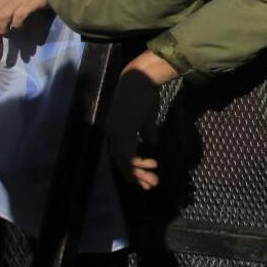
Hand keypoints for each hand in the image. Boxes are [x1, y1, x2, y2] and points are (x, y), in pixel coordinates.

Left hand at [104, 50, 175, 189]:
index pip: (121, 155)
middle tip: (150, 186)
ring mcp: (116, 133)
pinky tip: (152, 165)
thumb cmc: (144, 95)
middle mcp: (112, 134)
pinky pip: (129, 154)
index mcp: (117, 130)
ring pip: (124, 161)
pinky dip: (139, 162)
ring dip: (139, 173)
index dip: (132, 169)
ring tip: (153, 180)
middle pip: (121, 162)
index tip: (144, 179)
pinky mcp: (123, 131)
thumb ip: (147, 131)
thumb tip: (151, 143)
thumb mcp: (147, 117)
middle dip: (136, 176)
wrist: (140, 80)